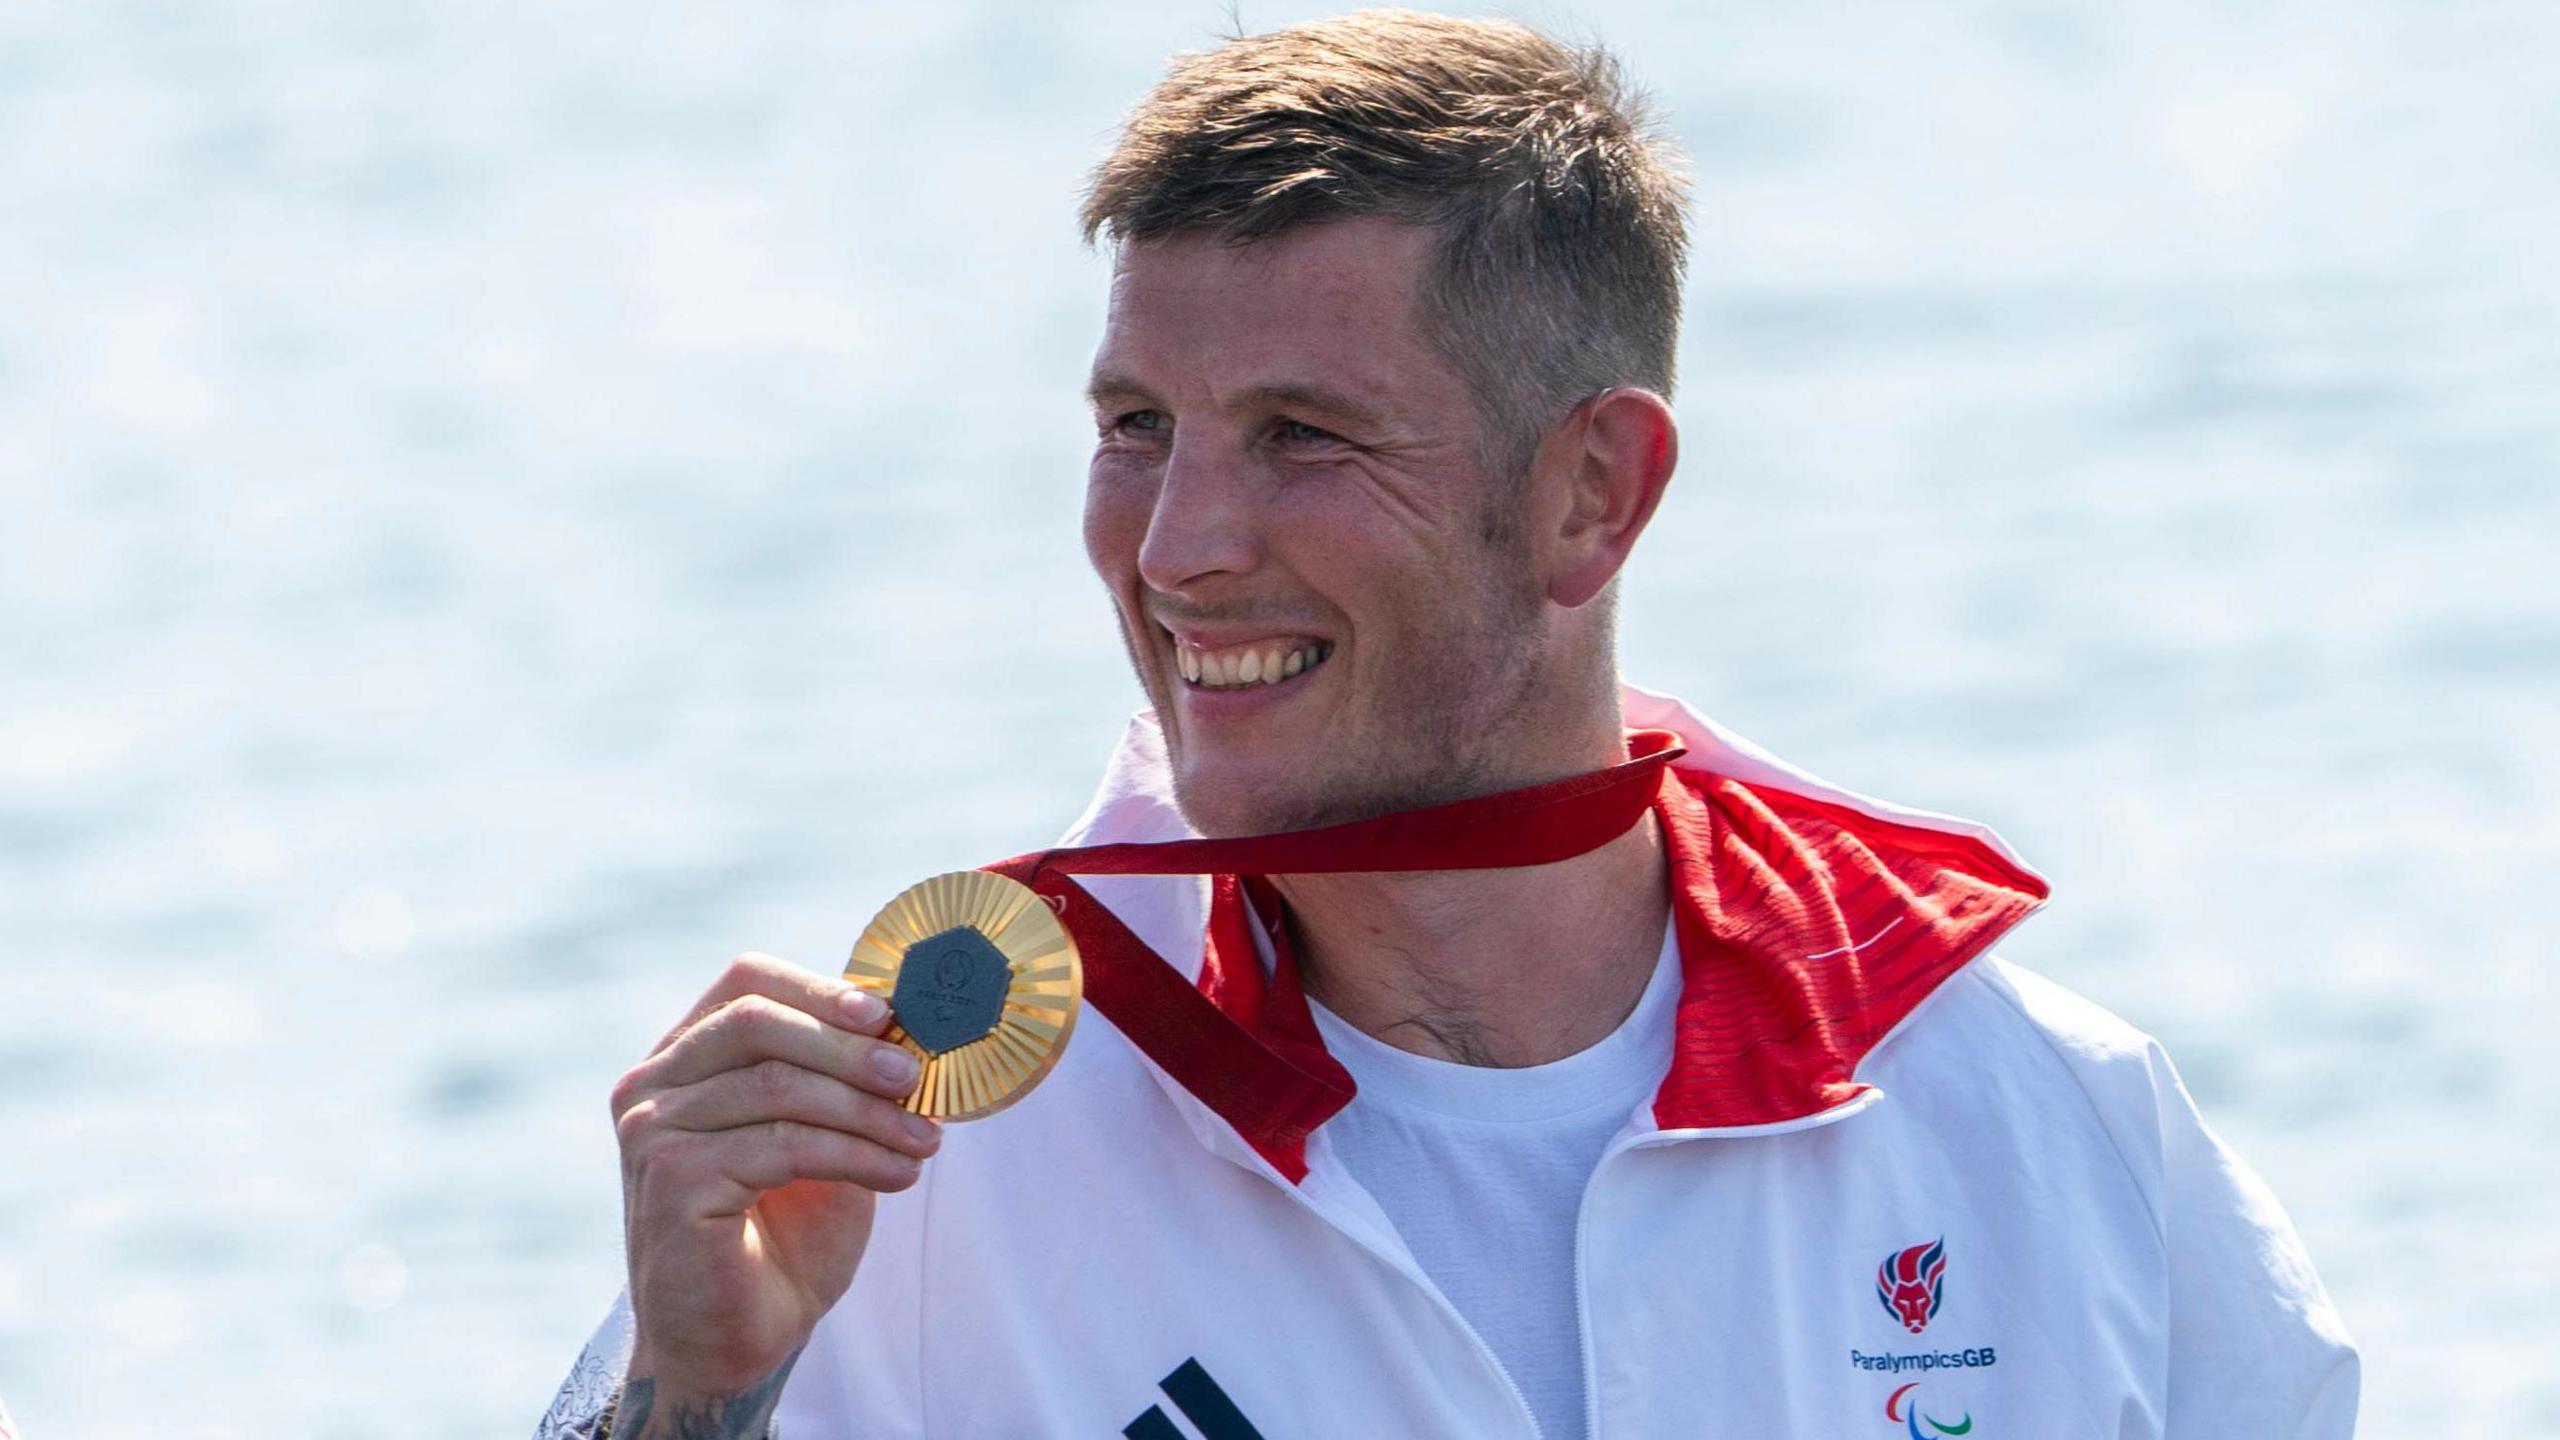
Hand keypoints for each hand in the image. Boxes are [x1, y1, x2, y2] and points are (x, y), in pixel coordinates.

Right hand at [610, 952, 940, 1421]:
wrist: (734, 1341)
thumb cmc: (781, 1235)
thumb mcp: (821, 1136)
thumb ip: (841, 1079)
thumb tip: (909, 1028)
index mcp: (683, 1058)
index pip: (744, 982)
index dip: (819, 988)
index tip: (889, 1014)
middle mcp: (652, 1085)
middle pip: (757, 1022)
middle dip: (849, 1047)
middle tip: (917, 1078)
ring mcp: (653, 1131)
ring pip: (779, 1087)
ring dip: (868, 1112)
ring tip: (925, 1141)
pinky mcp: (673, 1180)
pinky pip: (783, 1145)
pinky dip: (856, 1154)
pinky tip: (900, 1173)